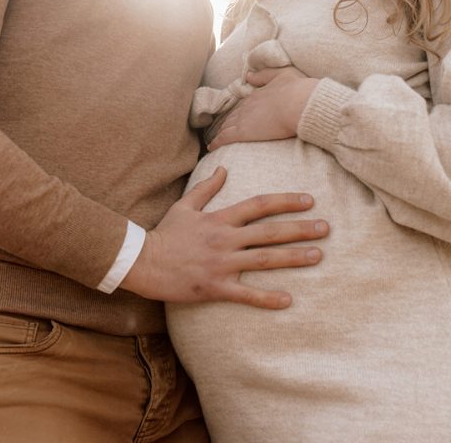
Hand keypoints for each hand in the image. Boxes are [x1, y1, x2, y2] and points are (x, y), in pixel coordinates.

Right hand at [120, 167, 327, 309]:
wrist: (143, 261)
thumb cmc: (165, 233)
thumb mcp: (185, 206)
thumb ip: (207, 188)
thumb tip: (224, 169)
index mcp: (219, 219)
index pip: (258, 205)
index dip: (285, 201)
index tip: (308, 200)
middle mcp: (225, 239)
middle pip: (269, 232)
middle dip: (300, 229)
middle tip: (326, 228)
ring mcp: (221, 264)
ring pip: (264, 260)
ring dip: (293, 258)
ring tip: (318, 256)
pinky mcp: (215, 286)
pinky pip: (245, 294)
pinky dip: (267, 298)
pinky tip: (288, 300)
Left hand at [208, 67, 318, 150]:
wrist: (299, 103)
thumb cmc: (296, 90)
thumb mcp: (282, 75)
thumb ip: (264, 76)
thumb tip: (249, 76)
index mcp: (257, 95)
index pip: (244, 106)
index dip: (239, 112)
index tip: (236, 117)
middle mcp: (247, 106)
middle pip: (232, 116)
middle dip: (227, 123)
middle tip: (222, 130)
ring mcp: (243, 119)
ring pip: (226, 126)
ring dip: (220, 132)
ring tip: (216, 140)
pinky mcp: (242, 132)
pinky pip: (224, 138)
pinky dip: (217, 142)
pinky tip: (212, 147)